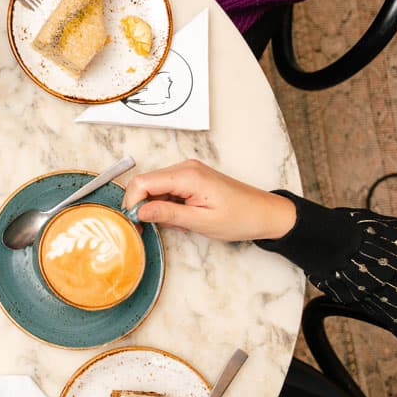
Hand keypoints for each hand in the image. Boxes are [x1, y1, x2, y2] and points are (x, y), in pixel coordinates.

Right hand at [121, 159, 296, 241]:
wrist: (264, 213)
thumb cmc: (239, 218)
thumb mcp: (201, 221)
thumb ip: (167, 214)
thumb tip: (140, 211)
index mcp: (187, 176)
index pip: (142, 182)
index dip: (132, 202)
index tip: (135, 222)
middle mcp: (184, 168)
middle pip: (145, 182)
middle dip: (141, 205)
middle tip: (148, 228)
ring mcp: (187, 171)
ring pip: (153, 186)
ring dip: (154, 206)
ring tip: (174, 223)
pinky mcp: (190, 178)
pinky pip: (165, 188)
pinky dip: (165, 204)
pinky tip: (180, 216)